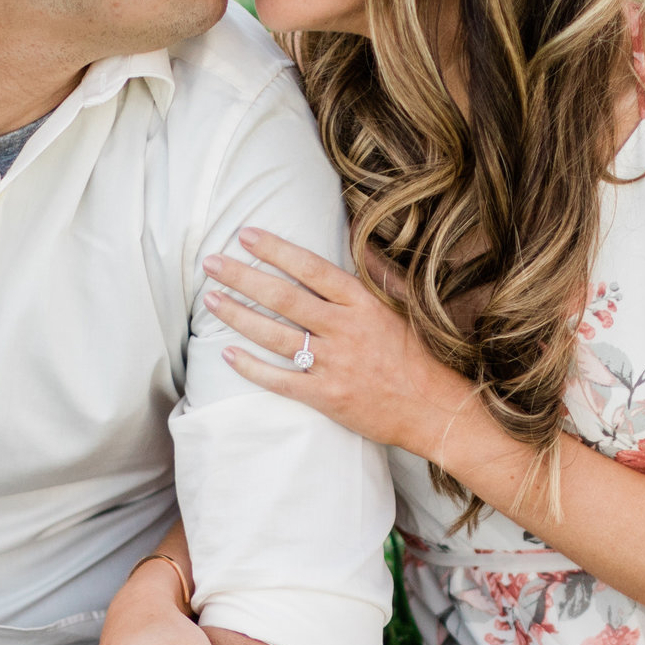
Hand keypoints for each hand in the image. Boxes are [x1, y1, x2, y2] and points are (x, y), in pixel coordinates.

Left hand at [203, 228, 478, 459]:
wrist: (433, 408)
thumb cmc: (417, 355)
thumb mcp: (403, 306)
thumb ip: (375, 272)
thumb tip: (355, 236)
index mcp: (362, 303)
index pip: (310, 268)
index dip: (275, 249)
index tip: (245, 235)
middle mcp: (344, 329)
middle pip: (283, 298)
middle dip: (242, 277)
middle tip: (211, 263)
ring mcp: (333, 364)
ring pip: (274, 335)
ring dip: (238, 316)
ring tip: (211, 300)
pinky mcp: (325, 396)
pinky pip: (279, 380)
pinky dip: (251, 367)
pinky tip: (227, 353)